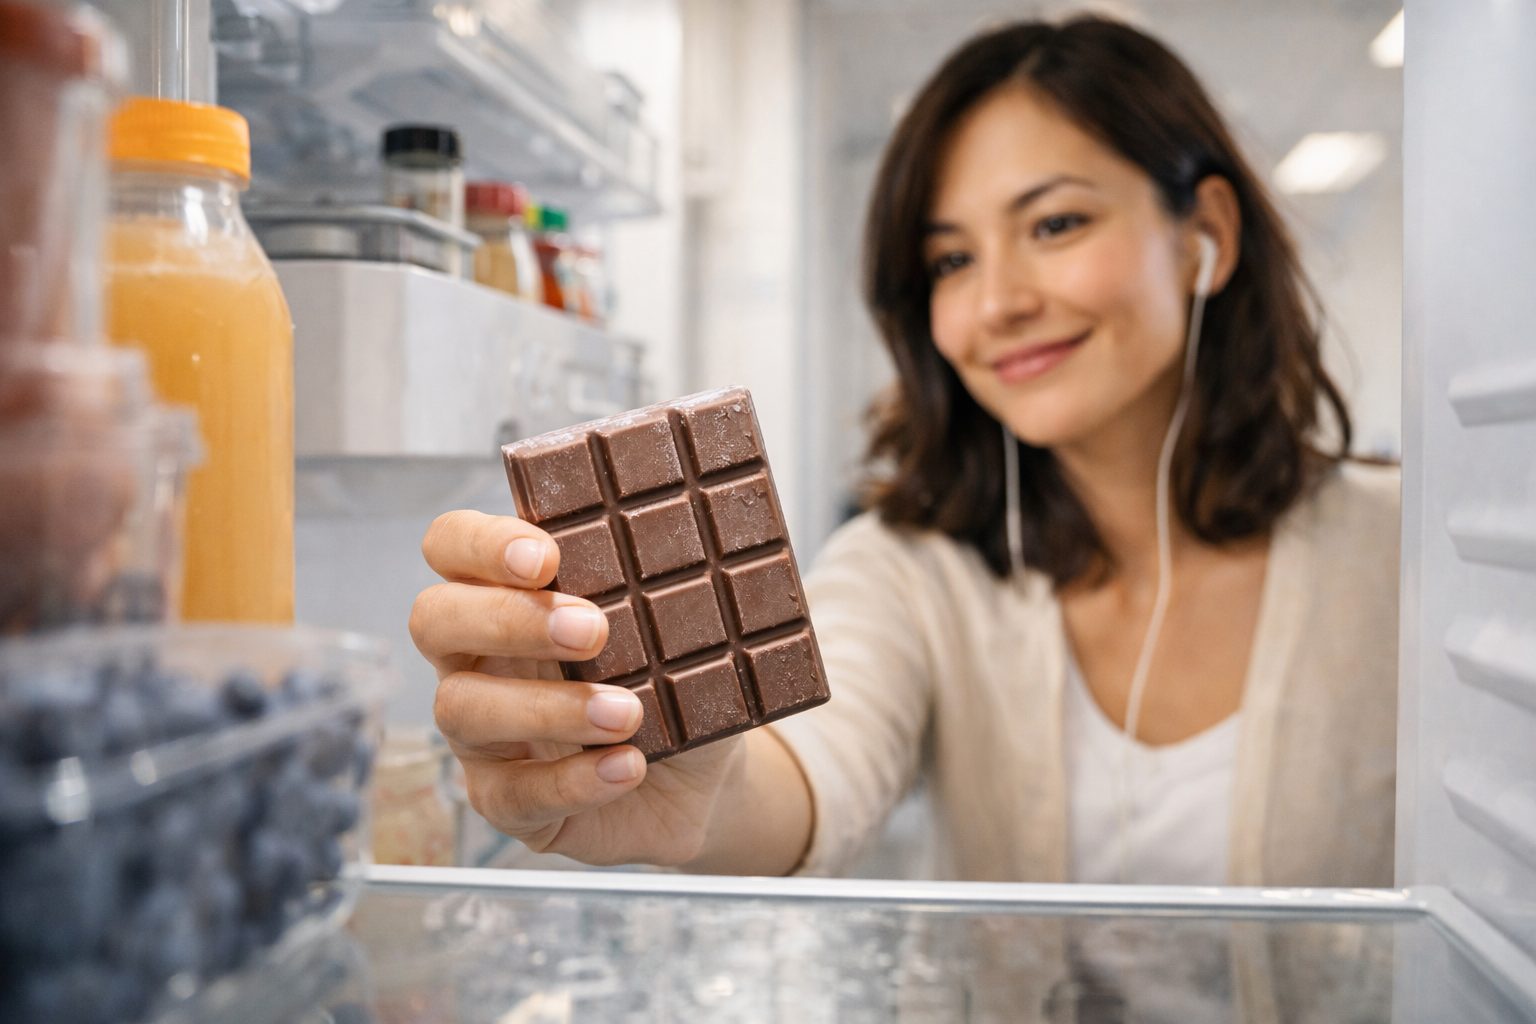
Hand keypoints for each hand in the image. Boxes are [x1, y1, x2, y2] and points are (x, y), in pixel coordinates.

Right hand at [410, 510, 743, 865]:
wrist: (700, 779)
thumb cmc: (677, 680)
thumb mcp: (679, 624)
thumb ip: (660, 580)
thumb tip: (692, 535)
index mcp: (506, 592)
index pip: (451, 544)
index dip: (481, 543)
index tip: (546, 558)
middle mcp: (476, 656)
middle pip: (434, 618)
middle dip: (509, 619)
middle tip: (593, 631)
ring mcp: (480, 733)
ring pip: (464, 709)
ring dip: (548, 709)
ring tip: (628, 713)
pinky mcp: (502, 801)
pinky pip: (511, 794)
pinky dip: (574, 781)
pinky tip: (627, 767)